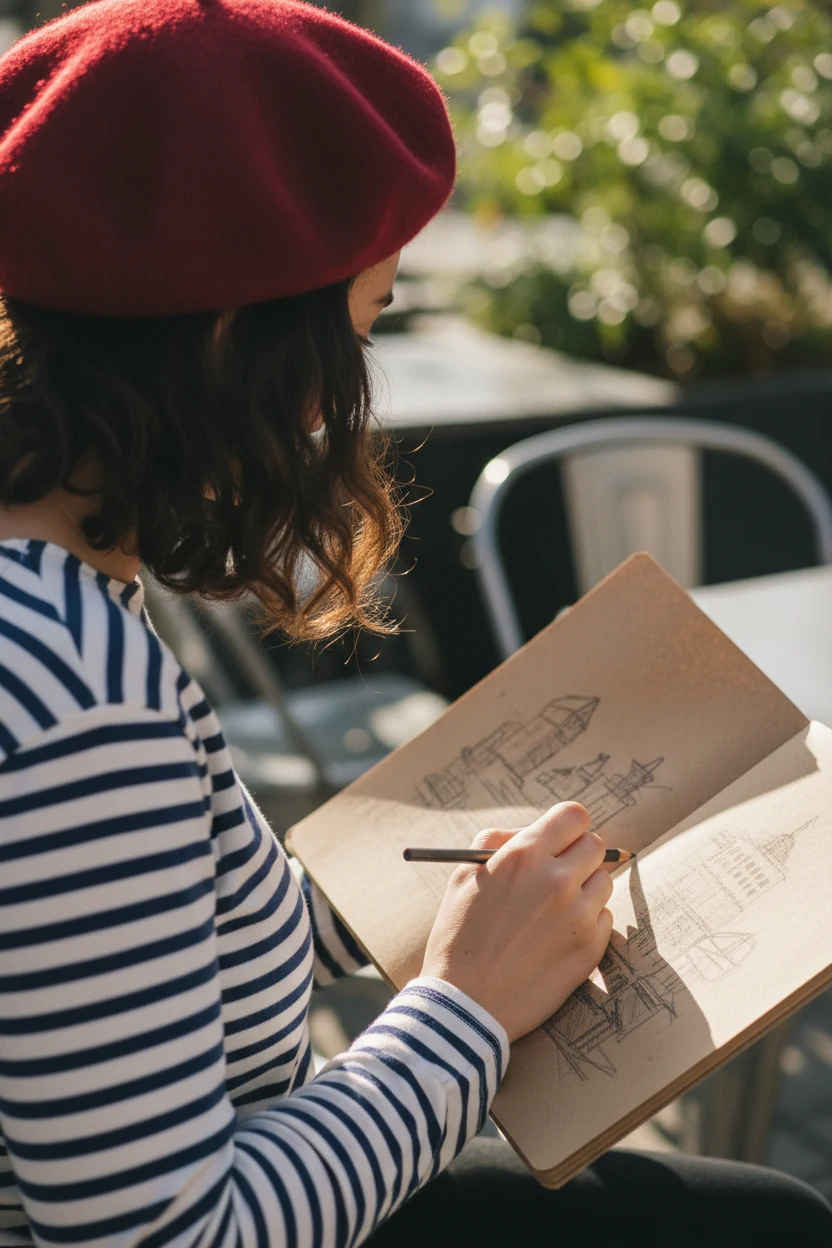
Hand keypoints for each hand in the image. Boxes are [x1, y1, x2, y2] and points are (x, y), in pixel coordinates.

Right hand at [421, 803, 613, 1042]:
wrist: (465, 1003)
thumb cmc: (459, 935)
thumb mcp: (465, 875)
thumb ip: (500, 841)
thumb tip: (534, 832)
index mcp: (524, 855)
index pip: (573, 816)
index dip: (568, 827)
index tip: (561, 839)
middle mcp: (556, 880)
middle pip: (595, 846)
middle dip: (578, 856)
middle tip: (559, 874)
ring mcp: (577, 915)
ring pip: (604, 882)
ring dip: (585, 889)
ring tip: (553, 911)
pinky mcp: (590, 948)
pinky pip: (604, 918)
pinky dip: (587, 922)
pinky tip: (556, 937)